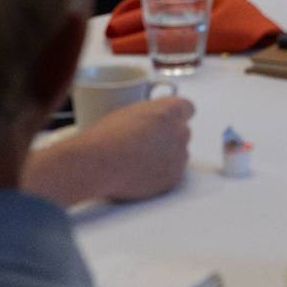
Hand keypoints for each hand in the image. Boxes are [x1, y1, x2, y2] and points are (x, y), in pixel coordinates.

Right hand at [25, 96, 194, 206]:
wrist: (98, 164)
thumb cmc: (107, 136)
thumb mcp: (131, 111)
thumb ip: (152, 113)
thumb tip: (154, 118)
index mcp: (170, 110)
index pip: (188, 108)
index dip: (177, 115)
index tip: (170, 120)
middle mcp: (180, 132)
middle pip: (183, 131)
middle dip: (170, 136)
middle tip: (148, 143)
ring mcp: (178, 156)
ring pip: (179, 153)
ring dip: (167, 155)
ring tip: (141, 160)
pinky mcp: (173, 178)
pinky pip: (173, 173)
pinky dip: (162, 174)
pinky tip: (142, 173)